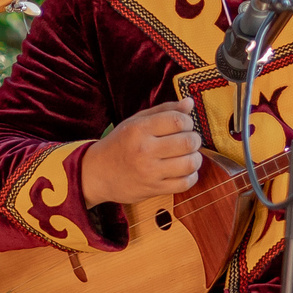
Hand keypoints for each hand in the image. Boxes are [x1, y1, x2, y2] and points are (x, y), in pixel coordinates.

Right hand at [82, 101, 203, 204]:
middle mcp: (144, 150)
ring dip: (195, 158)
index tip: (185, 125)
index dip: (188, 122)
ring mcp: (150, 172)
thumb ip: (163, 111)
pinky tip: (184, 171)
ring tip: (189, 156)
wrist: (97, 174)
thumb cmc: (120, 144)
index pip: (177, 121)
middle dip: (195, 139)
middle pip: (187, 142)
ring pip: (189, 164)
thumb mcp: (136, 121)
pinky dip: (191, 176)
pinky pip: (184, 183)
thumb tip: (189, 103)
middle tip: (190, 140)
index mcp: (139, 129)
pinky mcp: (154, 189)